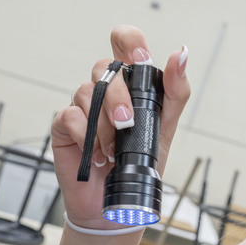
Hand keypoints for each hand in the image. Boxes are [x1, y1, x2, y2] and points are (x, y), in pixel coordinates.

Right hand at [52, 25, 190, 228]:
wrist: (119, 203)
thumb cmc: (141, 163)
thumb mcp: (166, 127)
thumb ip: (175, 91)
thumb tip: (181, 54)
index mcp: (130, 83)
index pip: (124, 41)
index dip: (130, 42)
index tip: (140, 60)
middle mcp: (104, 89)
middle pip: (105, 67)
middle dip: (119, 96)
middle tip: (127, 123)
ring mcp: (82, 106)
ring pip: (87, 92)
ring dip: (104, 124)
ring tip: (115, 150)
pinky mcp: (65, 126)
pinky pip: (70, 116)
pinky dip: (87, 136)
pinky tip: (97, 155)